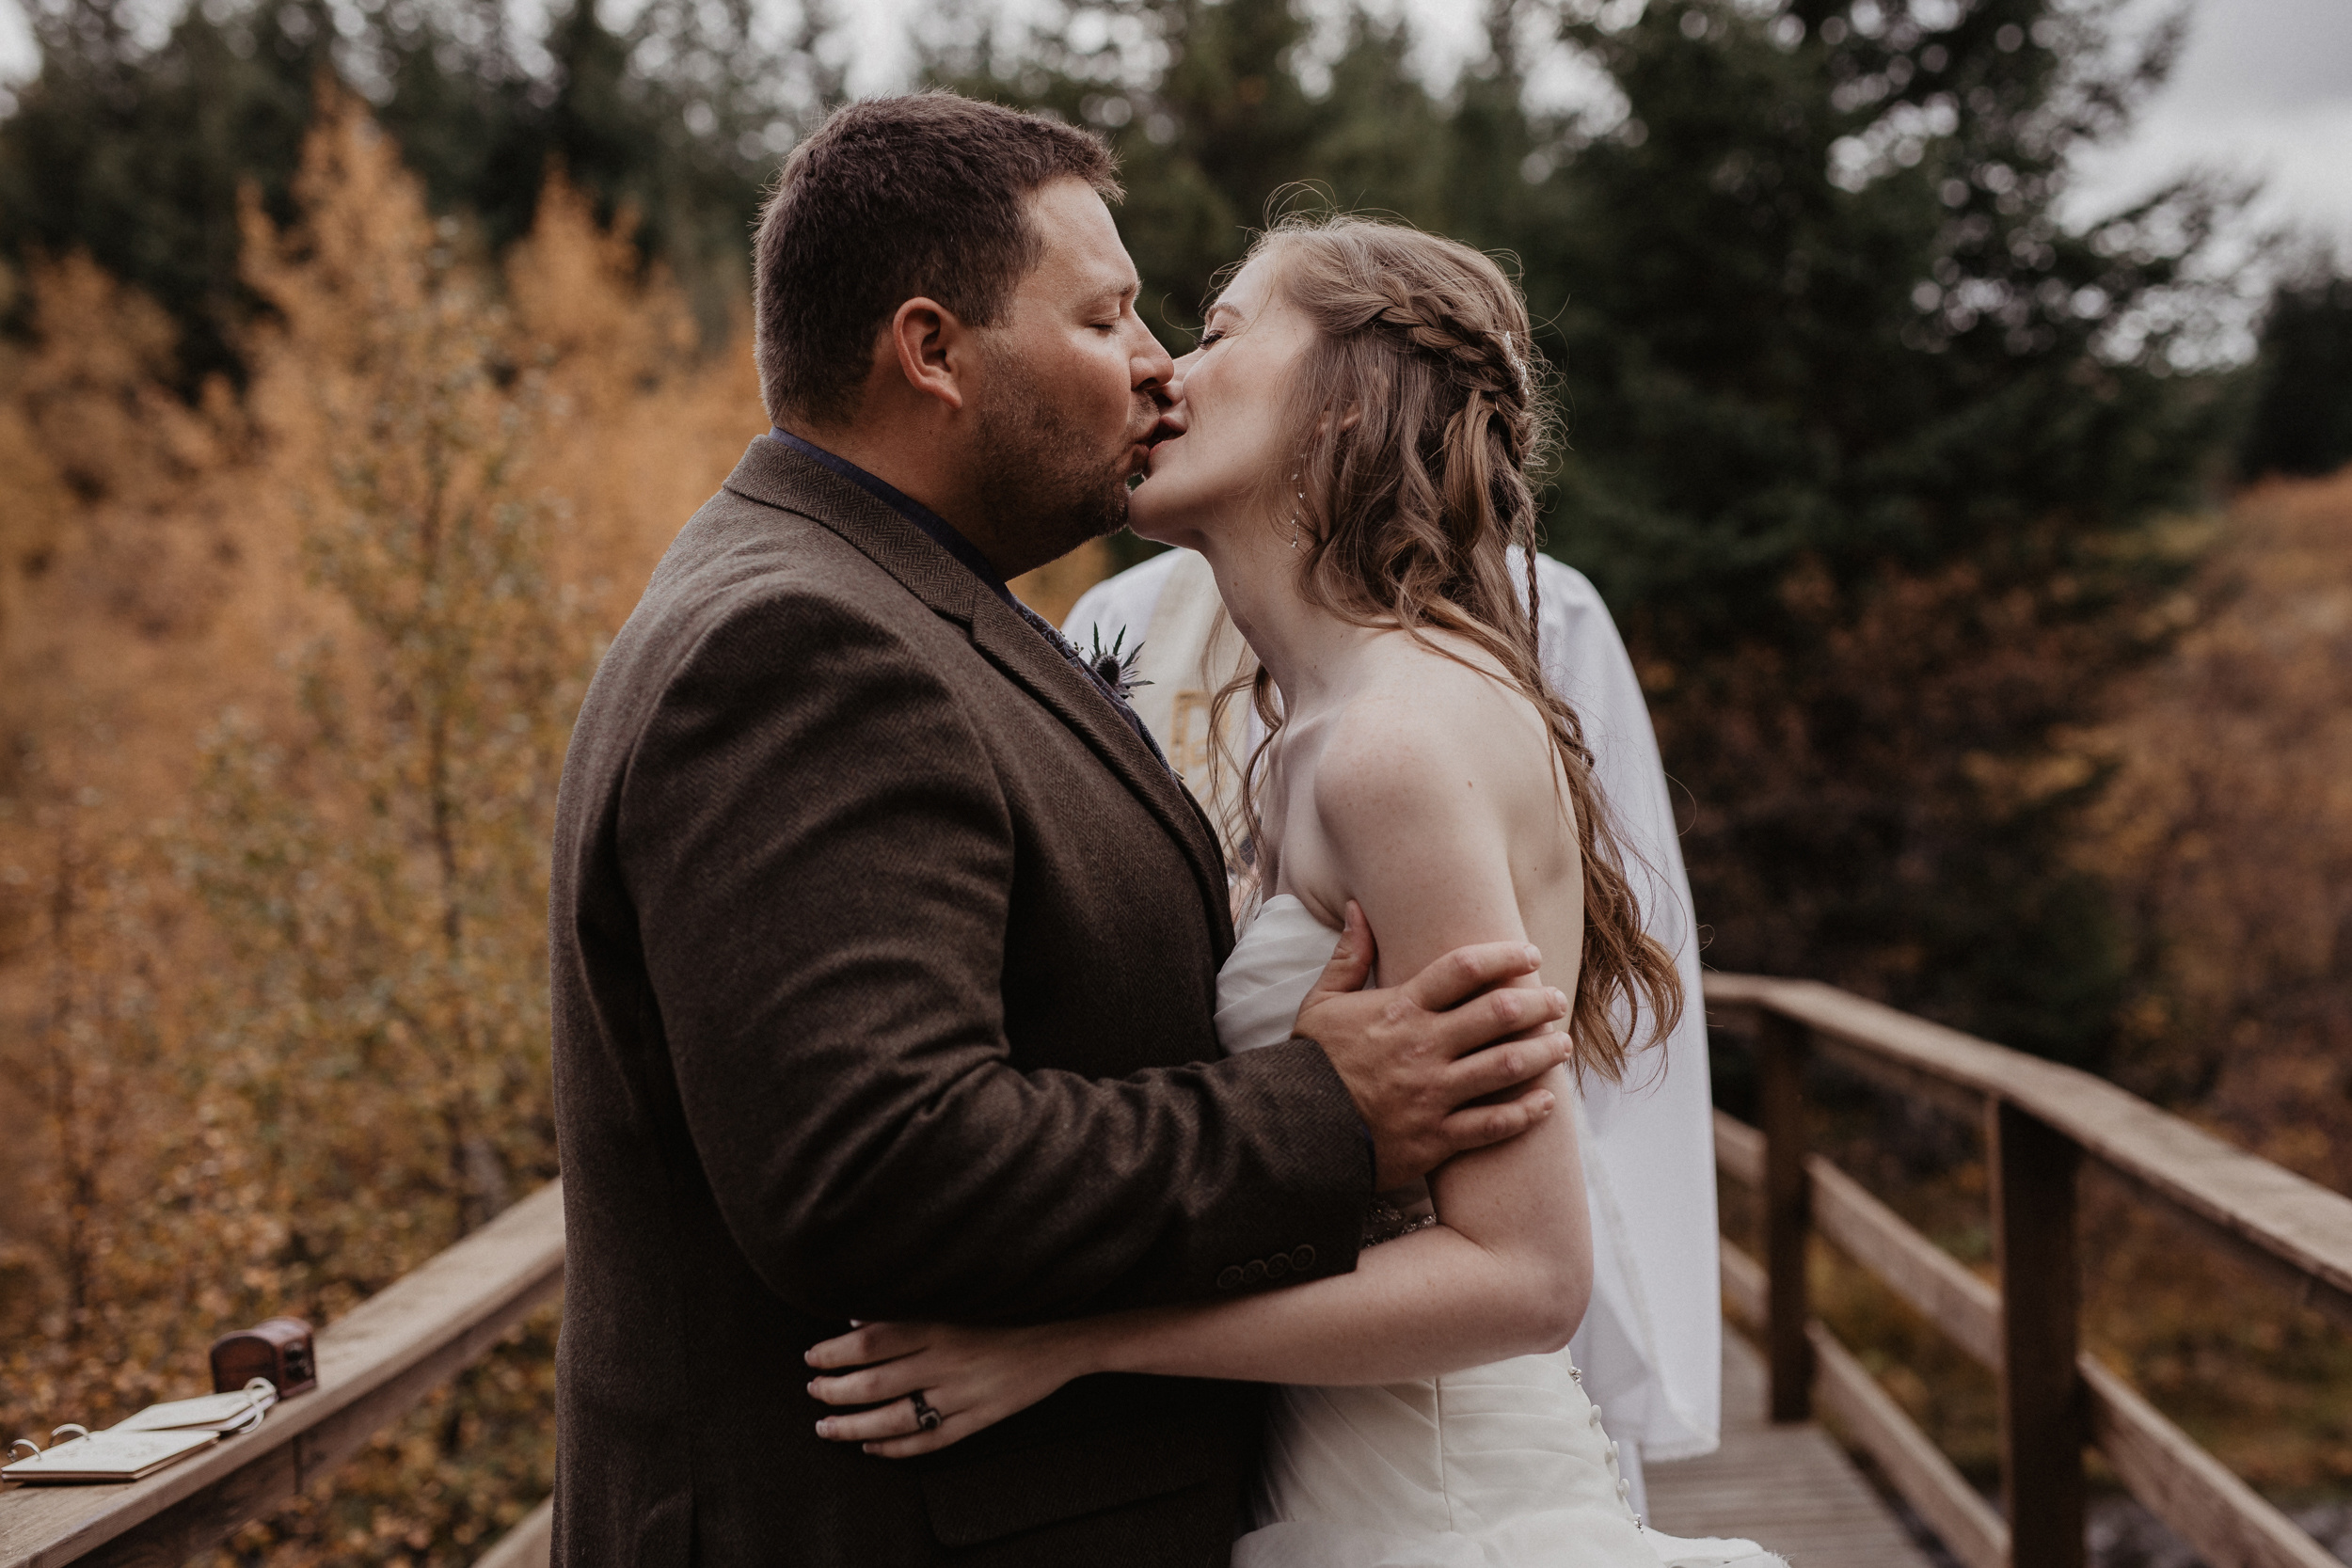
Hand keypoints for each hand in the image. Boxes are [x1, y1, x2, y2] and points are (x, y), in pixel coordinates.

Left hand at [804, 1319, 1092, 1457]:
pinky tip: (871, 1447)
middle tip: (814, 1392)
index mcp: (940, 1324)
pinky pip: (931, 1441)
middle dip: (835, 1391)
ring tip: (827, 1427)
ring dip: (854, 1426)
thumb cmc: (1008, 1310)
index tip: (812, 1356)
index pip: (872, 1342)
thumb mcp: (958, 1302)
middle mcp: (948, 1361)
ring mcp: (964, 1395)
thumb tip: (855, 1322)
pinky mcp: (980, 1419)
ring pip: (896, 1418)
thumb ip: (909, 1313)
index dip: (835, 1351)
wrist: (1064, 1338)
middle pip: (876, 1382)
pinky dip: (896, 1448)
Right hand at [1294, 901, 1570, 1189]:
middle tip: (1556, 1001)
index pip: (1464, 969)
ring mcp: (1433, 1094)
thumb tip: (1357, 909)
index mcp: (1400, 1010)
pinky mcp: (1436, 1137)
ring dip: (1544, 1053)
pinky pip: (1493, 1125)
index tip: (1530, 955)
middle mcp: (1424, 1048)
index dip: (1504, 957)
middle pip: (1499, 1015)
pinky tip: (1546, 1103)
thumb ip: (1348, 956)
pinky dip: (1525, 1113)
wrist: (1294, 1129)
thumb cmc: (1310, 1062)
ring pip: (1507, 1067)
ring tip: (1562, 1046)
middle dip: (1537, 1004)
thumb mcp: (1321, 1002)